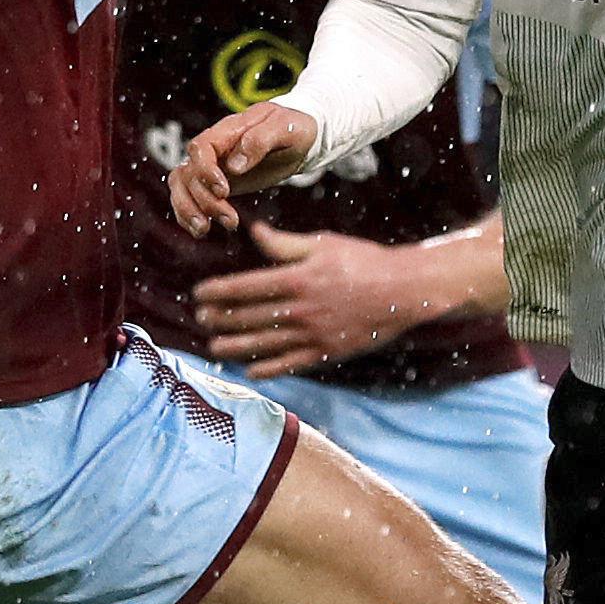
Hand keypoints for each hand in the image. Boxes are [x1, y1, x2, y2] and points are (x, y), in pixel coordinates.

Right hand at [171, 102, 318, 234]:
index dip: (205, 171)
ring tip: (204, 230)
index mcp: (228, 130)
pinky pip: (187, 197)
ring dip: (188, 210)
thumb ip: (260, 141)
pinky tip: (201, 231)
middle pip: (189, 173)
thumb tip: (235, 165)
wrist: (299, 138)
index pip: (200, 148)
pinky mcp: (213, 184)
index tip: (224, 191)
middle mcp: (213, 149)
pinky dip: (187, 215)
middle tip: (231, 221)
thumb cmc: (293, 128)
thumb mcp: (285, 128)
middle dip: (205, 201)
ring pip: (181, 186)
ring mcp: (210, 166)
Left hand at [194, 222, 450, 377]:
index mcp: (297, 279)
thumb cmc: (364, 260)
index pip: (245, 287)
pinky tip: (250, 370)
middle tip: (200, 319)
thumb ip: (284, 244)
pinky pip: (290, 364)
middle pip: (248, 317)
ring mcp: (313, 334)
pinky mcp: (327, 351)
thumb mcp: (323, 244)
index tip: (199, 294)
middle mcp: (301, 309)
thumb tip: (254, 232)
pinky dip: (268, 369)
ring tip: (214, 348)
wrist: (405, 290)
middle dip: (220, 319)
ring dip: (235, 347)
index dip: (218, 291)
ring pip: (264, 344)